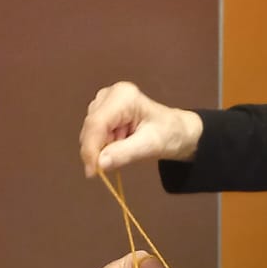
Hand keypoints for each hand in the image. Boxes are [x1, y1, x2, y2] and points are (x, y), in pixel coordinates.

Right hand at [80, 82, 204, 177]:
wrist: (176, 131)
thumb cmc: (169, 133)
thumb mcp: (150, 145)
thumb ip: (124, 154)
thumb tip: (99, 164)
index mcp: (123, 96)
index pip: (97, 123)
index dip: (91, 148)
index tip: (93, 171)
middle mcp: (111, 95)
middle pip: (90, 127)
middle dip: (96, 150)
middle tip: (108, 167)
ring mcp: (105, 103)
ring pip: (90, 132)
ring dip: (101, 148)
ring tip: (126, 148)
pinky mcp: (103, 113)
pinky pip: (94, 134)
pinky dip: (103, 146)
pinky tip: (120, 145)